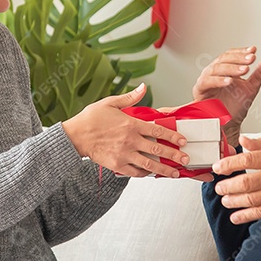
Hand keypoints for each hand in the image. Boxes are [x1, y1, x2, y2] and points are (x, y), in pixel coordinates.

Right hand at [61, 84, 189, 177]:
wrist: (75, 136)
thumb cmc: (91, 119)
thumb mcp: (111, 102)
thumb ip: (130, 97)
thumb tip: (143, 87)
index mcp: (131, 124)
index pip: (157, 130)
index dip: (172, 136)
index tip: (182, 140)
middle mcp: (130, 140)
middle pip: (157, 149)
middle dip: (174, 155)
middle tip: (185, 158)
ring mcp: (124, 154)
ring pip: (149, 164)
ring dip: (164, 169)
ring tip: (174, 173)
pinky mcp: (117, 165)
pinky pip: (135, 172)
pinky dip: (145, 173)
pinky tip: (151, 173)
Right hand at [193, 47, 260, 146]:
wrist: (228, 124)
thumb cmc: (235, 106)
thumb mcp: (252, 86)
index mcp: (224, 68)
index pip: (231, 55)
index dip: (241, 51)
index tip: (253, 51)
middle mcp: (214, 72)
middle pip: (224, 59)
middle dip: (238, 58)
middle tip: (251, 59)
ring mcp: (206, 79)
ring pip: (216, 68)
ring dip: (231, 68)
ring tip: (244, 70)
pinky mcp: (200, 90)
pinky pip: (207, 82)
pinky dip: (218, 80)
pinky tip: (229, 80)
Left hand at [211, 135, 260, 223]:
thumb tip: (243, 140)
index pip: (247, 160)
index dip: (229, 164)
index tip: (218, 167)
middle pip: (246, 182)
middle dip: (228, 186)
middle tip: (218, 187)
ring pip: (251, 199)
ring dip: (234, 201)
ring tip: (224, 199)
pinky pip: (260, 212)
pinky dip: (245, 215)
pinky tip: (235, 216)